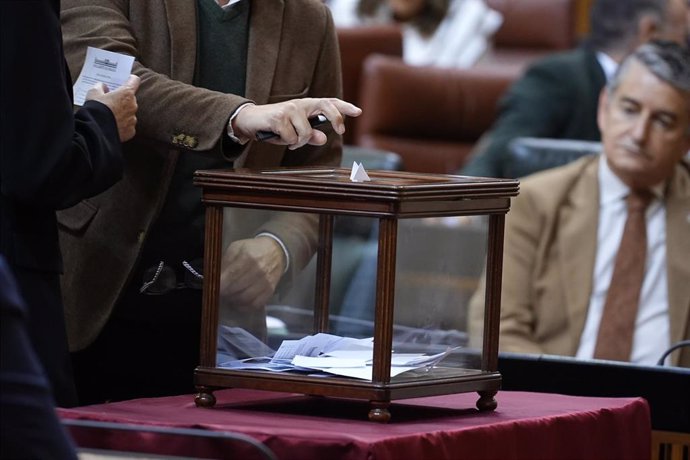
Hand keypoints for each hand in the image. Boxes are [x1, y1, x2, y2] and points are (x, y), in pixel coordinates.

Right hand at [86, 74, 140, 141]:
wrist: (96, 130)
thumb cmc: (96, 108)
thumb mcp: (93, 92)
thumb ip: (100, 87)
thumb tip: (104, 87)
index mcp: (126, 93)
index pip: (134, 81)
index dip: (130, 79)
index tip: (127, 80)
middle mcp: (133, 105)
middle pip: (131, 98)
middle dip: (122, 99)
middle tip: (111, 101)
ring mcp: (133, 119)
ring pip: (129, 113)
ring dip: (122, 112)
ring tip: (110, 115)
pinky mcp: (131, 131)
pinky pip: (128, 125)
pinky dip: (122, 125)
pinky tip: (113, 125)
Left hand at [219, 236, 286, 307]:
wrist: (275, 251)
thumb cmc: (252, 249)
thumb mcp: (236, 248)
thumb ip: (224, 262)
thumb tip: (214, 278)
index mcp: (247, 257)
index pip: (228, 277)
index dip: (218, 286)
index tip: (212, 288)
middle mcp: (258, 271)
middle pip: (234, 290)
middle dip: (224, 293)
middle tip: (220, 292)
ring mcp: (265, 282)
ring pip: (243, 299)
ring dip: (233, 300)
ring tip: (229, 295)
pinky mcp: (270, 291)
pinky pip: (254, 305)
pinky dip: (244, 307)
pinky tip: (239, 301)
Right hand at [233, 97, 361, 149]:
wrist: (250, 121)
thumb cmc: (275, 127)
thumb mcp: (295, 132)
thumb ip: (310, 135)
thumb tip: (324, 138)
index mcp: (306, 106)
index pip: (328, 103)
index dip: (344, 107)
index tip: (358, 111)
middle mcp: (300, 104)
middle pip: (325, 106)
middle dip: (336, 118)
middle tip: (340, 130)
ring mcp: (289, 109)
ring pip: (306, 132)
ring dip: (297, 142)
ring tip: (287, 140)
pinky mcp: (278, 117)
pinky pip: (291, 137)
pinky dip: (286, 142)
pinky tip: (277, 137)